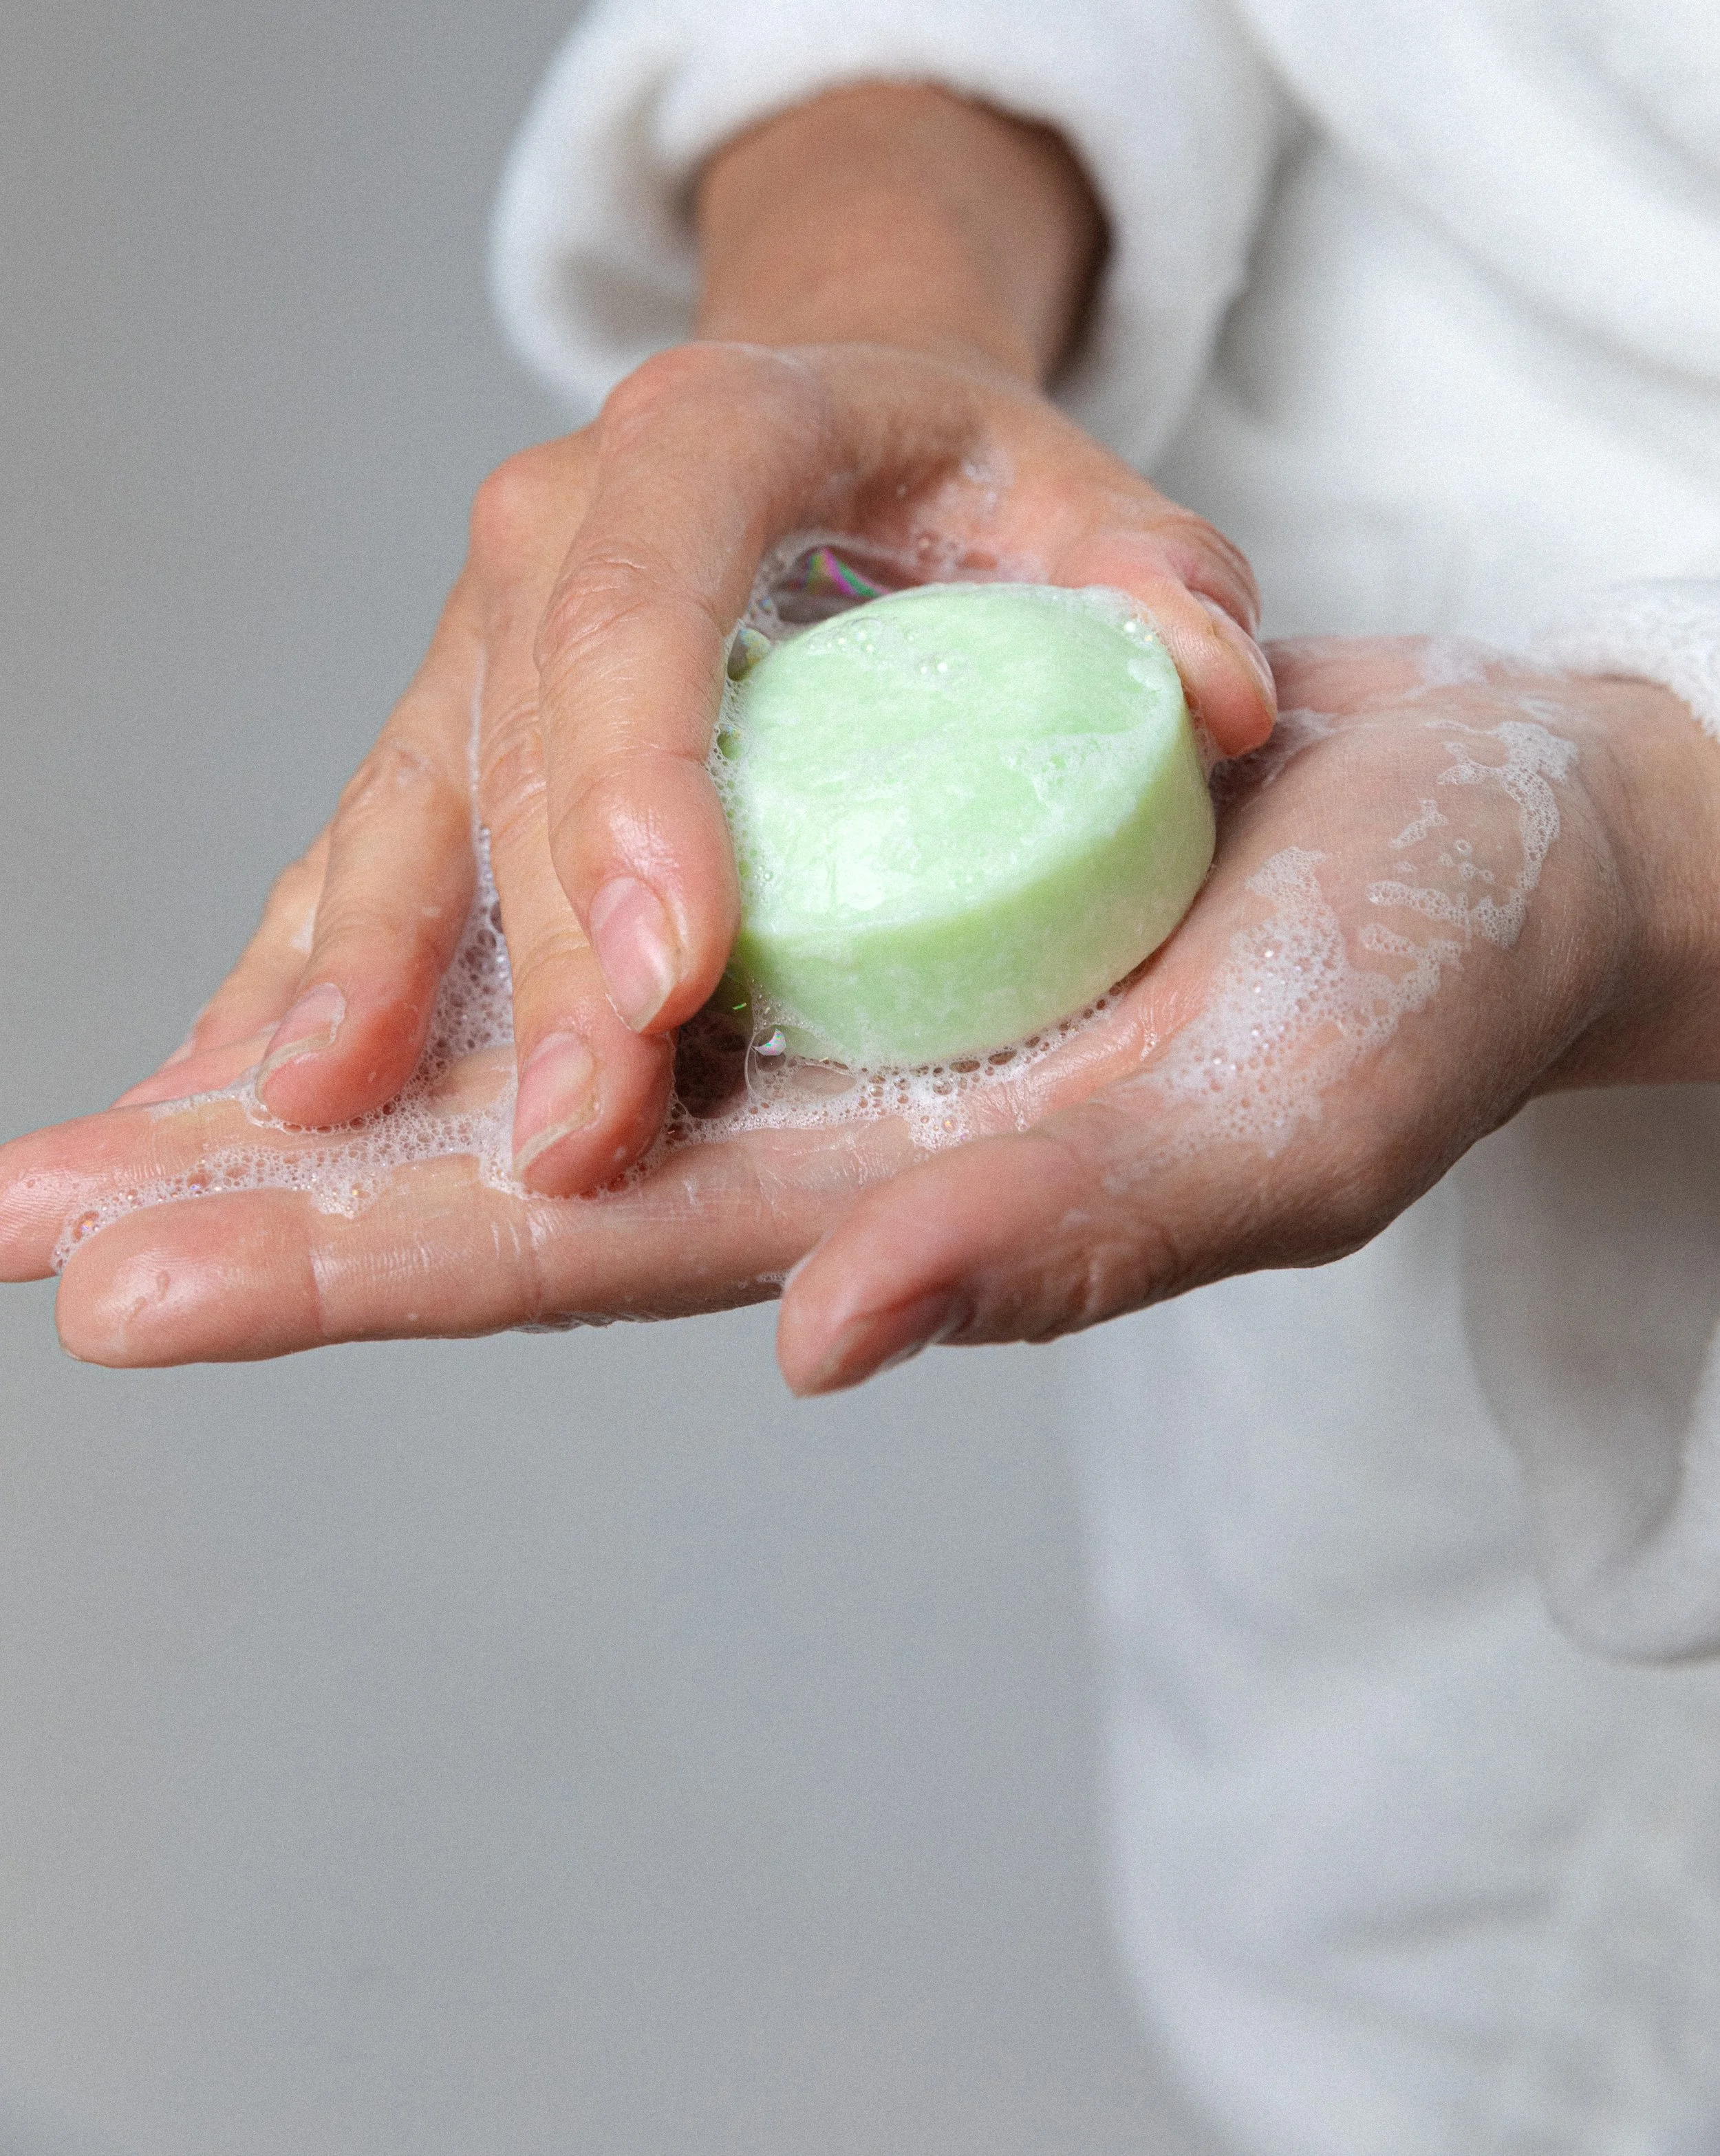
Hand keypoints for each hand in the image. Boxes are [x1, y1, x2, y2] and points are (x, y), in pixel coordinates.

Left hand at [6, 638, 1713, 1374]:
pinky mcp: (853, 864)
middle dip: (257, 1200)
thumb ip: (1068, 1238)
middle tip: (21, 1216)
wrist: (1496, 830)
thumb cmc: (1429, 974)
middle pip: (495, 1168)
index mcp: (902, 1190)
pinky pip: (626, 899)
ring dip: (322, 1064)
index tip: (113, 1278)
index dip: (344, 1262)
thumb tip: (829, 1341)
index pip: (574, 1243)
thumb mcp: (1286, 1118)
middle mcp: (827, 1110)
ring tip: (111, 1117)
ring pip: (529, 1038)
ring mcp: (828, 992)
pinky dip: (471, 920)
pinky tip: (344, 958)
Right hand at [103, 85, 1274, 1201]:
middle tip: (573, 1145)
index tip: (669, 968)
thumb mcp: (1089, 499)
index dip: (638, 784)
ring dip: (367, 979)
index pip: (644, 602)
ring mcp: (478, 625)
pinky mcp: (447, 720)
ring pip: (406, 812)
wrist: (828, 414)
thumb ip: (1164, 591)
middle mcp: (558, 519)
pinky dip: (306, 968)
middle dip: (535, 957)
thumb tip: (1227, 702)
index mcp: (715, 432)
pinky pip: (362, 855)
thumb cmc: (969, 480)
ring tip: (311, 1129)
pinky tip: (233, 1092)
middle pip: (514, 743)